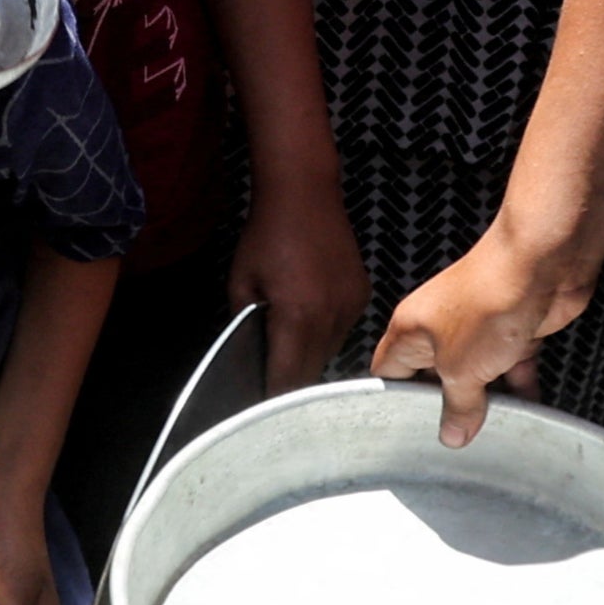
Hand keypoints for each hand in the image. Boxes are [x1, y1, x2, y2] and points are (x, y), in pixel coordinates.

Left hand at [230, 175, 375, 391]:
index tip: (261, 412)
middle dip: (292, 380)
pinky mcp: (362, 295)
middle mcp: (331, 316)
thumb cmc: (266, 234)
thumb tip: (250, 357)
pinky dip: (326, 332)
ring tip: (290, 345)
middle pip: (313, 371)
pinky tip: (309, 315)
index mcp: (298, 316)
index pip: (288, 376)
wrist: (304, 192)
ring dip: (310, 356)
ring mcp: (351, 306)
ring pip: (330, 352)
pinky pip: (343, 329)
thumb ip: (245, 326)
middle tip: (271, 383)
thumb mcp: (241, 283)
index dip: (273, 396)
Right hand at [371, 224, 578, 443]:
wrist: (541, 266)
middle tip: (457, 435)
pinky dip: (519, 387)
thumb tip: (453, 433)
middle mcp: (440, 326)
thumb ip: (457, 406)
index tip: (408, 432)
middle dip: (449, 406)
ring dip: (489, 400)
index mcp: (411, 330)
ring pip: (477, 376)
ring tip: (492, 429)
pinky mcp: (512, 329)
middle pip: (436, 378)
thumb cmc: (488, 298)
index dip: (395, 403)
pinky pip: (511, 367)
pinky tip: (525, 409)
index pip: (388, 373)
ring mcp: (478, 327)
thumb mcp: (461, 370)